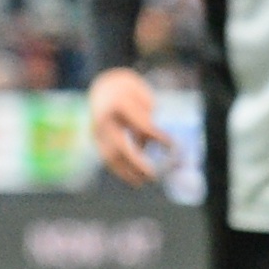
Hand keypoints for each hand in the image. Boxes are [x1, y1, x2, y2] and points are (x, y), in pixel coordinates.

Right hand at [85, 66, 167, 185]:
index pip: (140, 124)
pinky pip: (107, 157)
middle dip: (136, 163)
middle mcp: (104, 118)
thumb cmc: (130, 92)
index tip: (172, 145)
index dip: (157, 136)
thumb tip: (154, 144)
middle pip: (119, 145)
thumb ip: (148, 119)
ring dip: (126, 172)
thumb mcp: (143, 98)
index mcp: (119, 103)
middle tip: (152, 176)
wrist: (105, 86)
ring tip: (142, 182)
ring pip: (109, 155)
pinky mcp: (96, 139)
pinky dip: (120, 169)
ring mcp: (96, 129)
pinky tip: (133, 178)